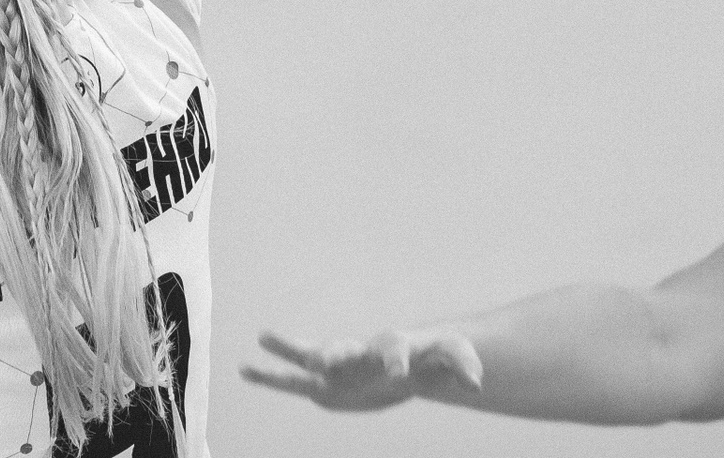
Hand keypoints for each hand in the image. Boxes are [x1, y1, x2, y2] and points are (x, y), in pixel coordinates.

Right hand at [240, 327, 482, 411]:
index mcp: (393, 346)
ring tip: (263, 336)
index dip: (394, 360)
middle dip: (336, 353)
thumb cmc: (431, 358)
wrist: (409, 363)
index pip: (393, 350)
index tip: (397, 372)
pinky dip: (270, 376)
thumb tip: (478, 383)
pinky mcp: (325, 386)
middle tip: (323, 358)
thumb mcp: (453, 357)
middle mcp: (361, 353)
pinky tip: (245, 369)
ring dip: (289, 351)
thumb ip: (462, 364)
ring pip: (311, 358)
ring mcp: (340, 367)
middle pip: (347, 349)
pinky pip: (293, 381)